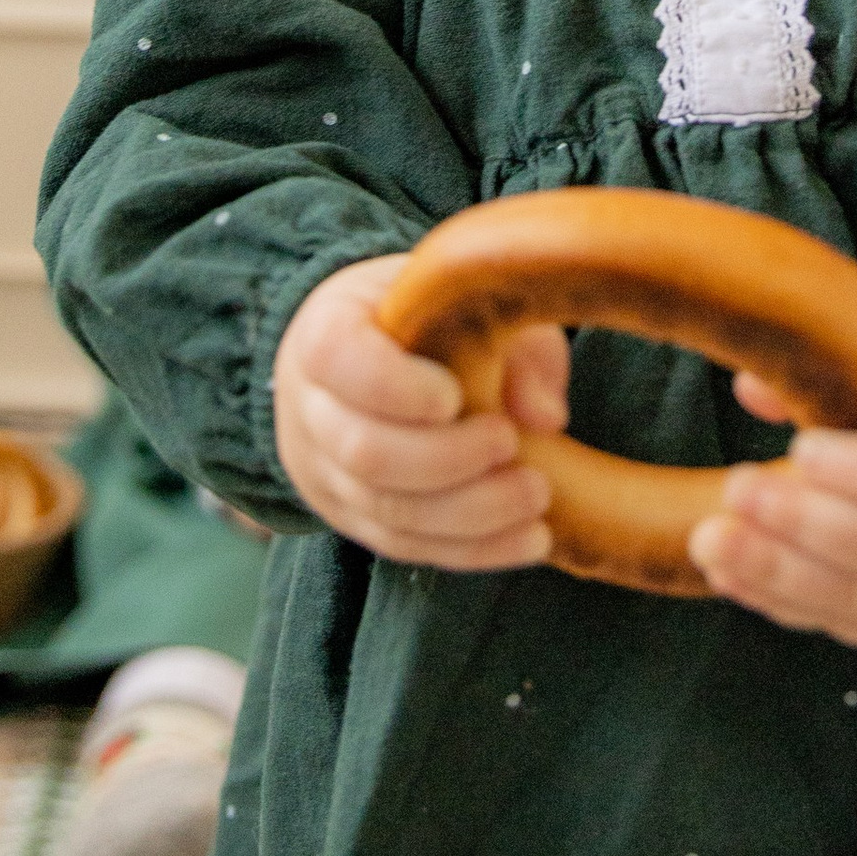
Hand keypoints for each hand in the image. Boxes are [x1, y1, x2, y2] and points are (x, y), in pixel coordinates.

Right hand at [272, 254, 568, 570]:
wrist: (375, 356)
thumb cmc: (433, 321)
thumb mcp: (476, 306)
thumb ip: (513, 348)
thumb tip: (546, 417)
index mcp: (325, 331)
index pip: (337, 358)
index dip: (395, 387)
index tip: (454, 396)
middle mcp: (310, 407)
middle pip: (363, 451)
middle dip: (447, 459)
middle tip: (509, 443)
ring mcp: (324, 472)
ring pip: (385, 510)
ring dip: (470, 513)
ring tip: (535, 496)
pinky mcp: (353, 519)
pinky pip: (405, 546)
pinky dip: (473, 549)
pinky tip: (530, 538)